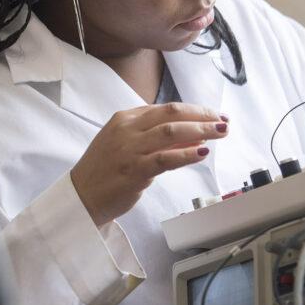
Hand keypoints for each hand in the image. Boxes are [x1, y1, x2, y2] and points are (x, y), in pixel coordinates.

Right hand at [70, 102, 228, 225]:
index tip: (212, 115)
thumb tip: (192, 137)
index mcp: (124, 119)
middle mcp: (127, 129)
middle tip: (223, 121)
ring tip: (220, 133)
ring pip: (172, 132)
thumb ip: (156, 138)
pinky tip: (202, 153)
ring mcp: (130, 149)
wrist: (82, 195)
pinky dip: (186, 155)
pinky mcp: (134, 171)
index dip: (194, 110)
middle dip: (202, 116)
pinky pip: (166, 159)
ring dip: (201, 131)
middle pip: (172, 114)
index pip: (166, 108)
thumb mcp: (126, 145)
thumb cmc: (104, 170)